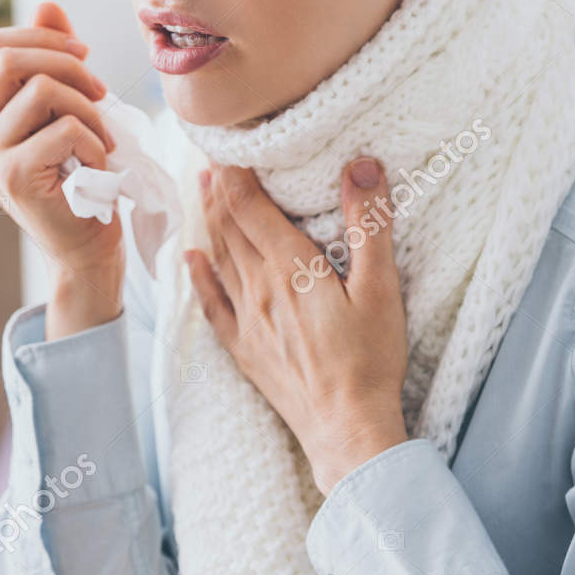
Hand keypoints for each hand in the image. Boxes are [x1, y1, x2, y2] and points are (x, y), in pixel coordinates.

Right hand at [0, 1, 125, 337]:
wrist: (84, 249)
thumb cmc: (77, 178)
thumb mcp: (62, 111)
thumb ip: (50, 60)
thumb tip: (48, 5)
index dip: (40, 37)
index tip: (83, 55)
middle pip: (9, 58)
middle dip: (68, 63)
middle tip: (101, 91)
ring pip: (42, 90)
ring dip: (89, 107)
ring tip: (104, 134)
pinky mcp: (14, 177)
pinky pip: (65, 129)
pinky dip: (95, 140)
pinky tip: (99, 163)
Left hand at [185, 157, 409, 494]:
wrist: (347, 430)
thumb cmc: (370, 361)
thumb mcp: (382, 288)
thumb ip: (368, 225)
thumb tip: (362, 166)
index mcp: (290, 268)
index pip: (250, 205)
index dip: (236, 171)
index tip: (230, 143)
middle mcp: (260, 288)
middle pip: (228, 226)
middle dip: (219, 188)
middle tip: (212, 157)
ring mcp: (248, 320)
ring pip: (219, 257)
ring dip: (209, 220)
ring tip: (204, 191)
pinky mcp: (246, 348)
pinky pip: (213, 304)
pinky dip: (200, 277)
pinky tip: (192, 259)